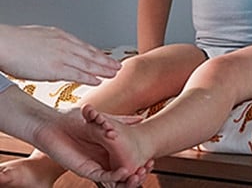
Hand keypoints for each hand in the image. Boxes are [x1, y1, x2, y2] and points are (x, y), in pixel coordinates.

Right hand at [0, 24, 120, 83]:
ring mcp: (62, 56)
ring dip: (103, 69)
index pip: (85, 47)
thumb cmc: (17, 41)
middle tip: (118, 67)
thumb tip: (55, 50)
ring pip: (89, 64)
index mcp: (62, 37)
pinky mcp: (56, 68)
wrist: (6, 43)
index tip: (107, 58)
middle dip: (106, 61)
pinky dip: (90, 77)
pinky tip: (98, 80)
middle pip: (91, 54)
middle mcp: (66, 45)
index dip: (98, 54)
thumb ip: (52, 44)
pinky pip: (78, 74)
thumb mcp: (40, 37)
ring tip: (114, 74)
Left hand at [34, 107, 151, 183]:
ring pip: (114, 179)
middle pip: (122, 173)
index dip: (140, 162)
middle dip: (137, 173)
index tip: (152, 160)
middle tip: (149, 168)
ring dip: (128, 178)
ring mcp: (94, 166)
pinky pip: (102, 177)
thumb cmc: (74, 119)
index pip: (126, 161)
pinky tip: (125, 171)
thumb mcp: (103, 119)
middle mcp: (102, 161)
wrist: (53, 123)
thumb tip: (142, 119)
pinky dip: (114, 177)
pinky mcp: (86, 169)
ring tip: (141, 172)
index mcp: (107, 151)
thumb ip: (122, 121)